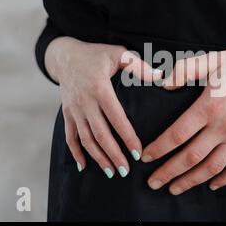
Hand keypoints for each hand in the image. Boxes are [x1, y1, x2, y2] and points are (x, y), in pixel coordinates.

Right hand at [45, 37, 161, 176]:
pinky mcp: (66, 114)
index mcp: (100, 88)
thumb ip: (138, 66)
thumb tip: (161, 77)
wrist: (65, 56)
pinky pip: (70, 136)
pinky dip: (75, 152)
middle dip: (113, 154)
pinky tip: (84, 166)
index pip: (116, 117)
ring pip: (85, 139)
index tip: (137, 152)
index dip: (127, 136)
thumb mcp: (118, 54)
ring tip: (111, 172)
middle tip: (125, 171)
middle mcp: (85, 102)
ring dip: (98, 157)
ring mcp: (74, 109)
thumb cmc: (96, 54)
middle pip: (100, 134)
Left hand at [142, 45, 225, 193]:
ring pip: (213, 167)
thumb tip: (164, 85)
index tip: (146, 157)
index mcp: (210, 106)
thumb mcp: (212, 59)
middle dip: (169, 172)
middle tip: (153, 183)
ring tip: (175, 188)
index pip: (178, 134)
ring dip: (192, 181)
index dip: (160, 148)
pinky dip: (225, 180)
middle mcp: (225, 126)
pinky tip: (211, 185)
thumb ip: (185, 70)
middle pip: (192, 157)